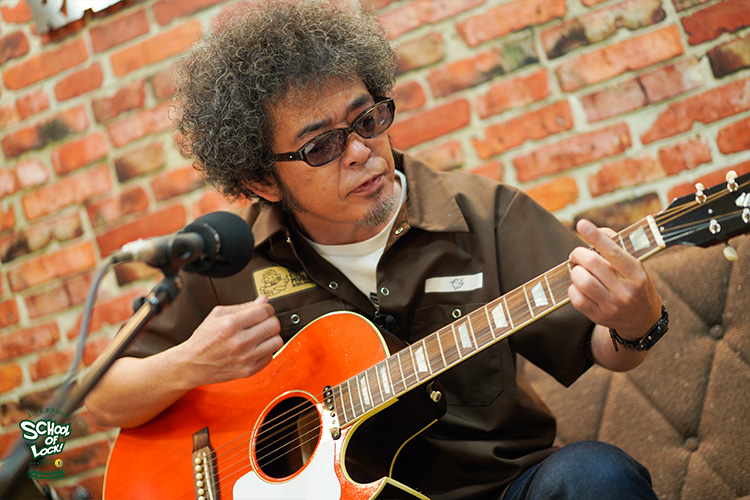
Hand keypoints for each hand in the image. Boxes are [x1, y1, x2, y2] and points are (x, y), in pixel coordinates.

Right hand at [178, 295, 282, 385]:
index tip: (264, 310)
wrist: (192, 364)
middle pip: (274, 325)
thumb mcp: (218, 315)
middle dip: (270, 320)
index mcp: (231, 324)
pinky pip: (271, 356)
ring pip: (277, 341)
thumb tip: (264, 300)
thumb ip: (243, 306)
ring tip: (261, 335)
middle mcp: (239, 342)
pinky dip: (266, 350)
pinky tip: (256, 347)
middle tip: (263, 322)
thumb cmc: (204, 339)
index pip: (265, 311)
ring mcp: (245, 358)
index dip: (267, 308)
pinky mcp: (249, 370)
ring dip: (271, 336)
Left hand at [568, 219, 661, 340]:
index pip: (613, 252)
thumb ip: (616, 245)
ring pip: (582, 281)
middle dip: (579, 254)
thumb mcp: (635, 265)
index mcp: (637, 274)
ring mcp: (612, 306)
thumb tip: (594, 230)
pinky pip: (576, 298)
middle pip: (593, 264)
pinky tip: (579, 285)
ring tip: (579, 270)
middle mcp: (625, 291)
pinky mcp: (599, 316)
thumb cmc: (635, 285)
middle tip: (577, 254)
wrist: (643, 320)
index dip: (596, 237)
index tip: (582, 224)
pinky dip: (573, 288)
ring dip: (575, 271)